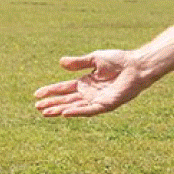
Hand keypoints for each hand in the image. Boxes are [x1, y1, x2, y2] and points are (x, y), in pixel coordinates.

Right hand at [34, 50, 151, 116]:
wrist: (136, 66)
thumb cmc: (119, 61)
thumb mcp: (94, 59)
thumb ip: (78, 63)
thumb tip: (60, 63)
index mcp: (85, 82)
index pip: (64, 88)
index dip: (51, 91)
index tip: (36, 94)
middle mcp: (89, 93)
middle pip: (66, 100)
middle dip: (52, 103)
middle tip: (37, 107)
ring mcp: (97, 100)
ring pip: (74, 107)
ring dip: (60, 110)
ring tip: (46, 112)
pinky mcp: (106, 105)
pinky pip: (89, 110)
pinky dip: (77, 112)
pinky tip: (65, 113)